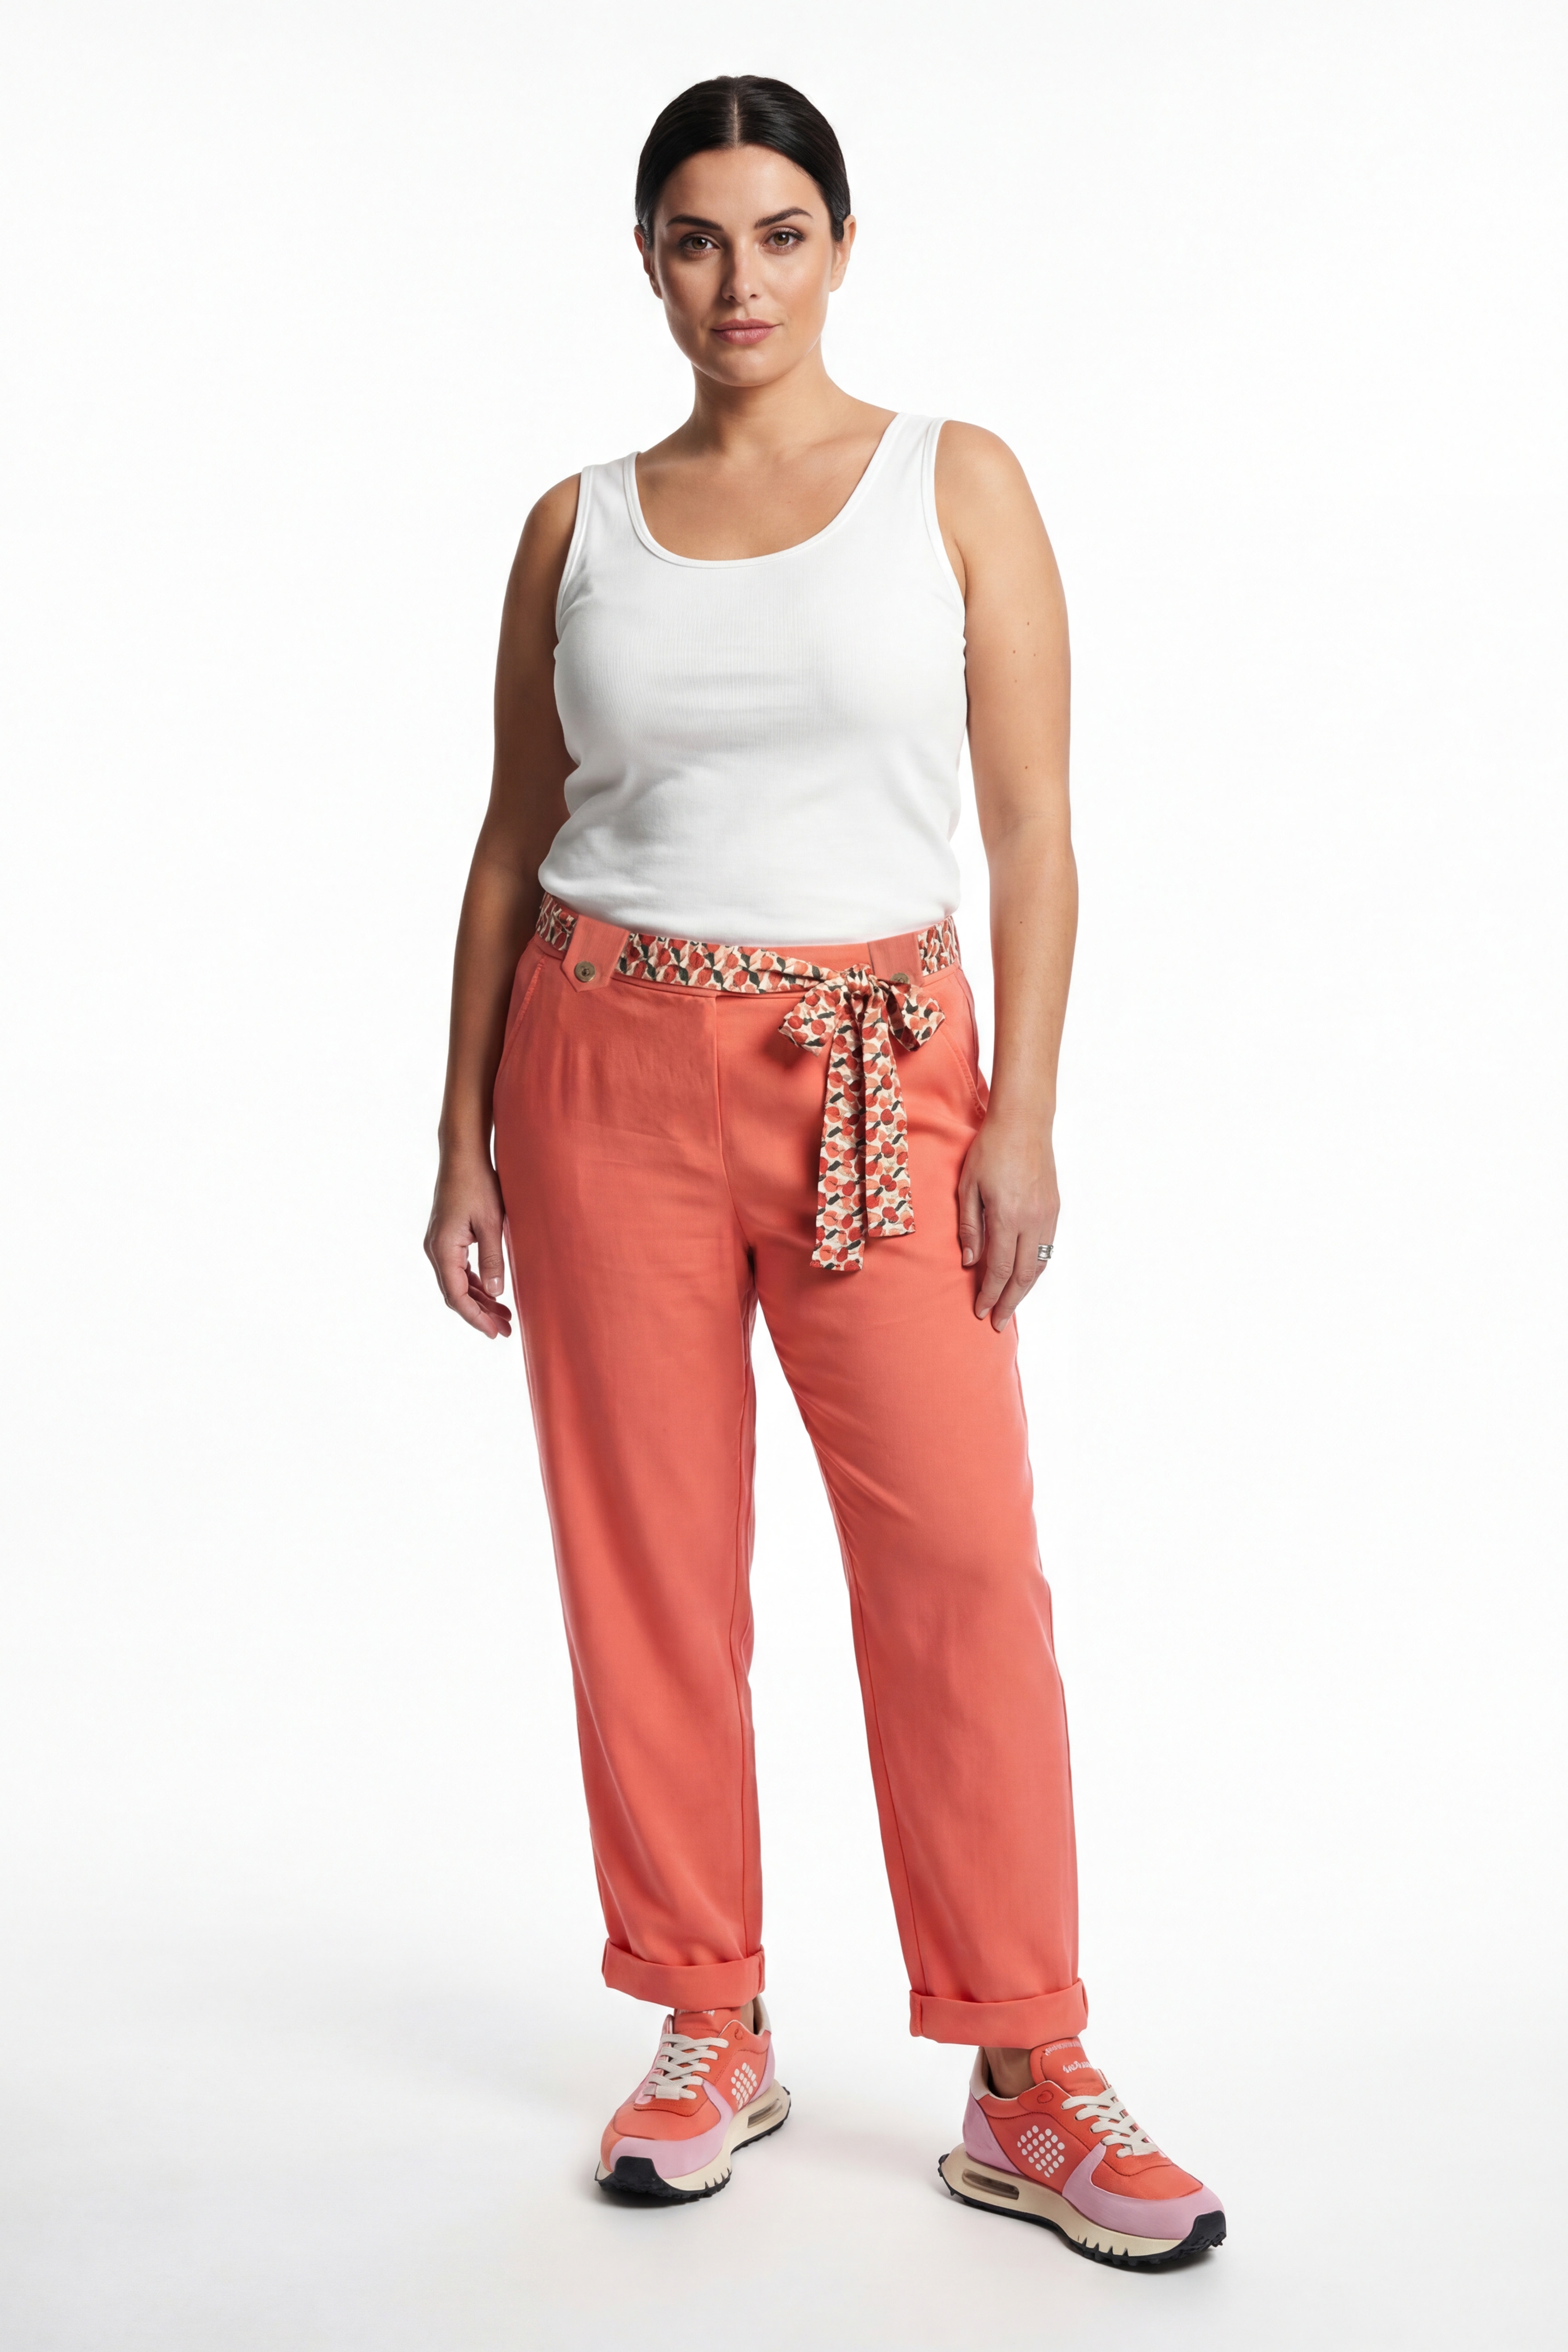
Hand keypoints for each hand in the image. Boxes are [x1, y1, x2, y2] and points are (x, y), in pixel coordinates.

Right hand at [424, 1152, 512, 1338]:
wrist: (462, 1156)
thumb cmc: (478, 1184)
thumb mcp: (492, 1223)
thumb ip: (493, 1259)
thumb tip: (497, 1293)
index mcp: (443, 1249)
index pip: (456, 1296)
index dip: (475, 1317)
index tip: (495, 1332)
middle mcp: (435, 1250)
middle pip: (456, 1293)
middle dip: (480, 1314)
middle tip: (506, 1330)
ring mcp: (439, 1244)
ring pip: (458, 1283)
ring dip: (479, 1300)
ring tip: (504, 1316)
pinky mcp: (446, 1238)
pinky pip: (459, 1269)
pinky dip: (476, 1283)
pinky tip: (493, 1292)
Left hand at [957, 1110, 1058, 1329]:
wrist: (1024, 1122)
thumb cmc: (989, 1150)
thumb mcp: (967, 1187)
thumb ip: (969, 1227)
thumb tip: (969, 1262)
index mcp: (1007, 1216)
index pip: (998, 1269)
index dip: (989, 1294)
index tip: (980, 1312)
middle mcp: (1032, 1221)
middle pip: (1022, 1276)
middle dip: (1009, 1302)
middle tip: (997, 1322)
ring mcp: (1047, 1216)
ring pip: (1039, 1265)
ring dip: (1025, 1290)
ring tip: (1010, 1305)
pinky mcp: (1055, 1209)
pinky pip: (1047, 1249)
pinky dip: (1035, 1269)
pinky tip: (1025, 1276)